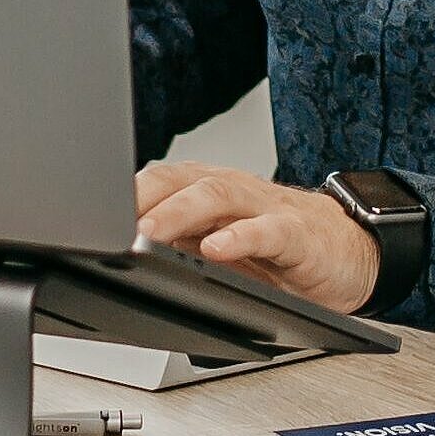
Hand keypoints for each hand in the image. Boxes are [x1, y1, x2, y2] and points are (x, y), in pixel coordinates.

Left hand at [132, 163, 379, 311]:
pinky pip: (268, 230)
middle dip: (142, 199)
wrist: (349, 254)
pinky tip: (217, 249)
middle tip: (111, 225)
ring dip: (179, 213)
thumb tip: (118, 255)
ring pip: (218, 196)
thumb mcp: (216, 250)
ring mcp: (265, 209)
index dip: (120, 196)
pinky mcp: (298, 235)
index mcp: (206, 193)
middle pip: (180, 180)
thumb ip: (174, 247)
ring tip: (151, 233)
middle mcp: (232, 192)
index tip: (85, 216)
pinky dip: (241, 237)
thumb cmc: (277, 253)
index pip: (155, 183)